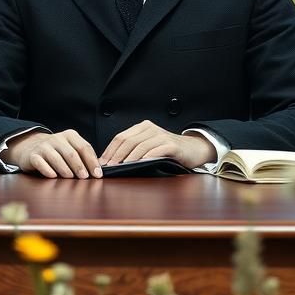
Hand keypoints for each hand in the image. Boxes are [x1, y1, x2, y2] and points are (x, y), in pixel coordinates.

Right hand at [5, 128, 101, 178]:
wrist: (31, 147)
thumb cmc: (56, 152)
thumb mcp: (70, 149)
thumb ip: (82, 156)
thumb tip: (97, 171)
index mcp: (70, 136)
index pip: (84, 147)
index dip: (92, 161)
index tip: (97, 174)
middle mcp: (57, 139)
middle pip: (71, 153)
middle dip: (80, 166)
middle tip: (85, 178)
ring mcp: (44, 146)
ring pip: (57, 158)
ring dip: (65, 170)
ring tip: (71, 178)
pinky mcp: (33, 155)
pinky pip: (41, 163)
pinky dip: (47, 170)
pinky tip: (53, 176)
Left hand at [100, 120, 216, 168]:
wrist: (193, 149)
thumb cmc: (168, 150)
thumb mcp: (149, 146)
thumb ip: (133, 149)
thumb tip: (112, 161)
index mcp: (142, 127)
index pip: (120, 137)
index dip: (109, 150)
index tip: (101, 162)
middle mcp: (150, 128)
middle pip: (127, 141)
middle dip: (115, 156)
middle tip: (108, 168)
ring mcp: (161, 135)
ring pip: (139, 146)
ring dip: (127, 159)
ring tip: (119, 168)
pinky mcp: (171, 145)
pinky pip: (155, 151)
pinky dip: (145, 158)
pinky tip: (139, 165)